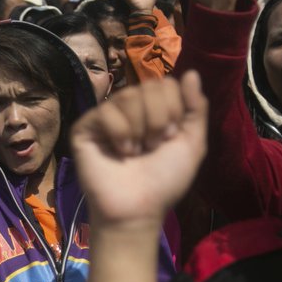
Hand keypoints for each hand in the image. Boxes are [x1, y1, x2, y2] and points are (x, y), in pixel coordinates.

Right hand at [71, 71, 206, 228]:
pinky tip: (119, 152)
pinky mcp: (86, 127)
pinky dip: (120, 134)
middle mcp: (130, 108)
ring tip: (136, 152)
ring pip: (129, 96)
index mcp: (154, 109)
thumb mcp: (192, 143)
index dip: (174, 110)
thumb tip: (191, 73)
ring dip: (140, 129)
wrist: (138, 208)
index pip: (167, 84)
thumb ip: (196, 108)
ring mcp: (106, 116)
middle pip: (150, 86)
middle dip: (159, 120)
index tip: (170, 138)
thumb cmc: (164, 180)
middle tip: (152, 147)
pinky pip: (106, 111)